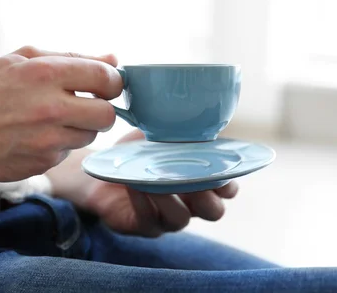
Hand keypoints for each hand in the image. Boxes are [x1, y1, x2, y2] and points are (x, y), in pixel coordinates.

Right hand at [0, 46, 122, 181]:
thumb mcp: (22, 59)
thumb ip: (71, 57)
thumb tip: (113, 60)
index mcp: (45, 74)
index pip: (106, 78)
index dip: (112, 81)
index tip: (105, 84)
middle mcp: (50, 108)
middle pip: (108, 115)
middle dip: (101, 109)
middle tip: (85, 104)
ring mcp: (47, 140)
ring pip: (90, 136)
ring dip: (79, 127)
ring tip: (51, 119)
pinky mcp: (42, 164)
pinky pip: (67, 152)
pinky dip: (59, 144)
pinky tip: (35, 136)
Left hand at [47, 130, 238, 236]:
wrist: (107, 169)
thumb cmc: (141, 152)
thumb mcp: (163, 138)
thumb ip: (182, 132)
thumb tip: (195, 111)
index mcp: (202, 183)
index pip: (227, 189)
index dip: (229, 182)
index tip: (220, 166)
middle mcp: (190, 205)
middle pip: (214, 211)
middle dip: (207, 196)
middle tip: (193, 178)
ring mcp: (168, 219)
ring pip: (180, 218)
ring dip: (170, 197)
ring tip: (157, 179)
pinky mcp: (144, 226)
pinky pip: (148, 218)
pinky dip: (143, 200)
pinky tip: (135, 184)